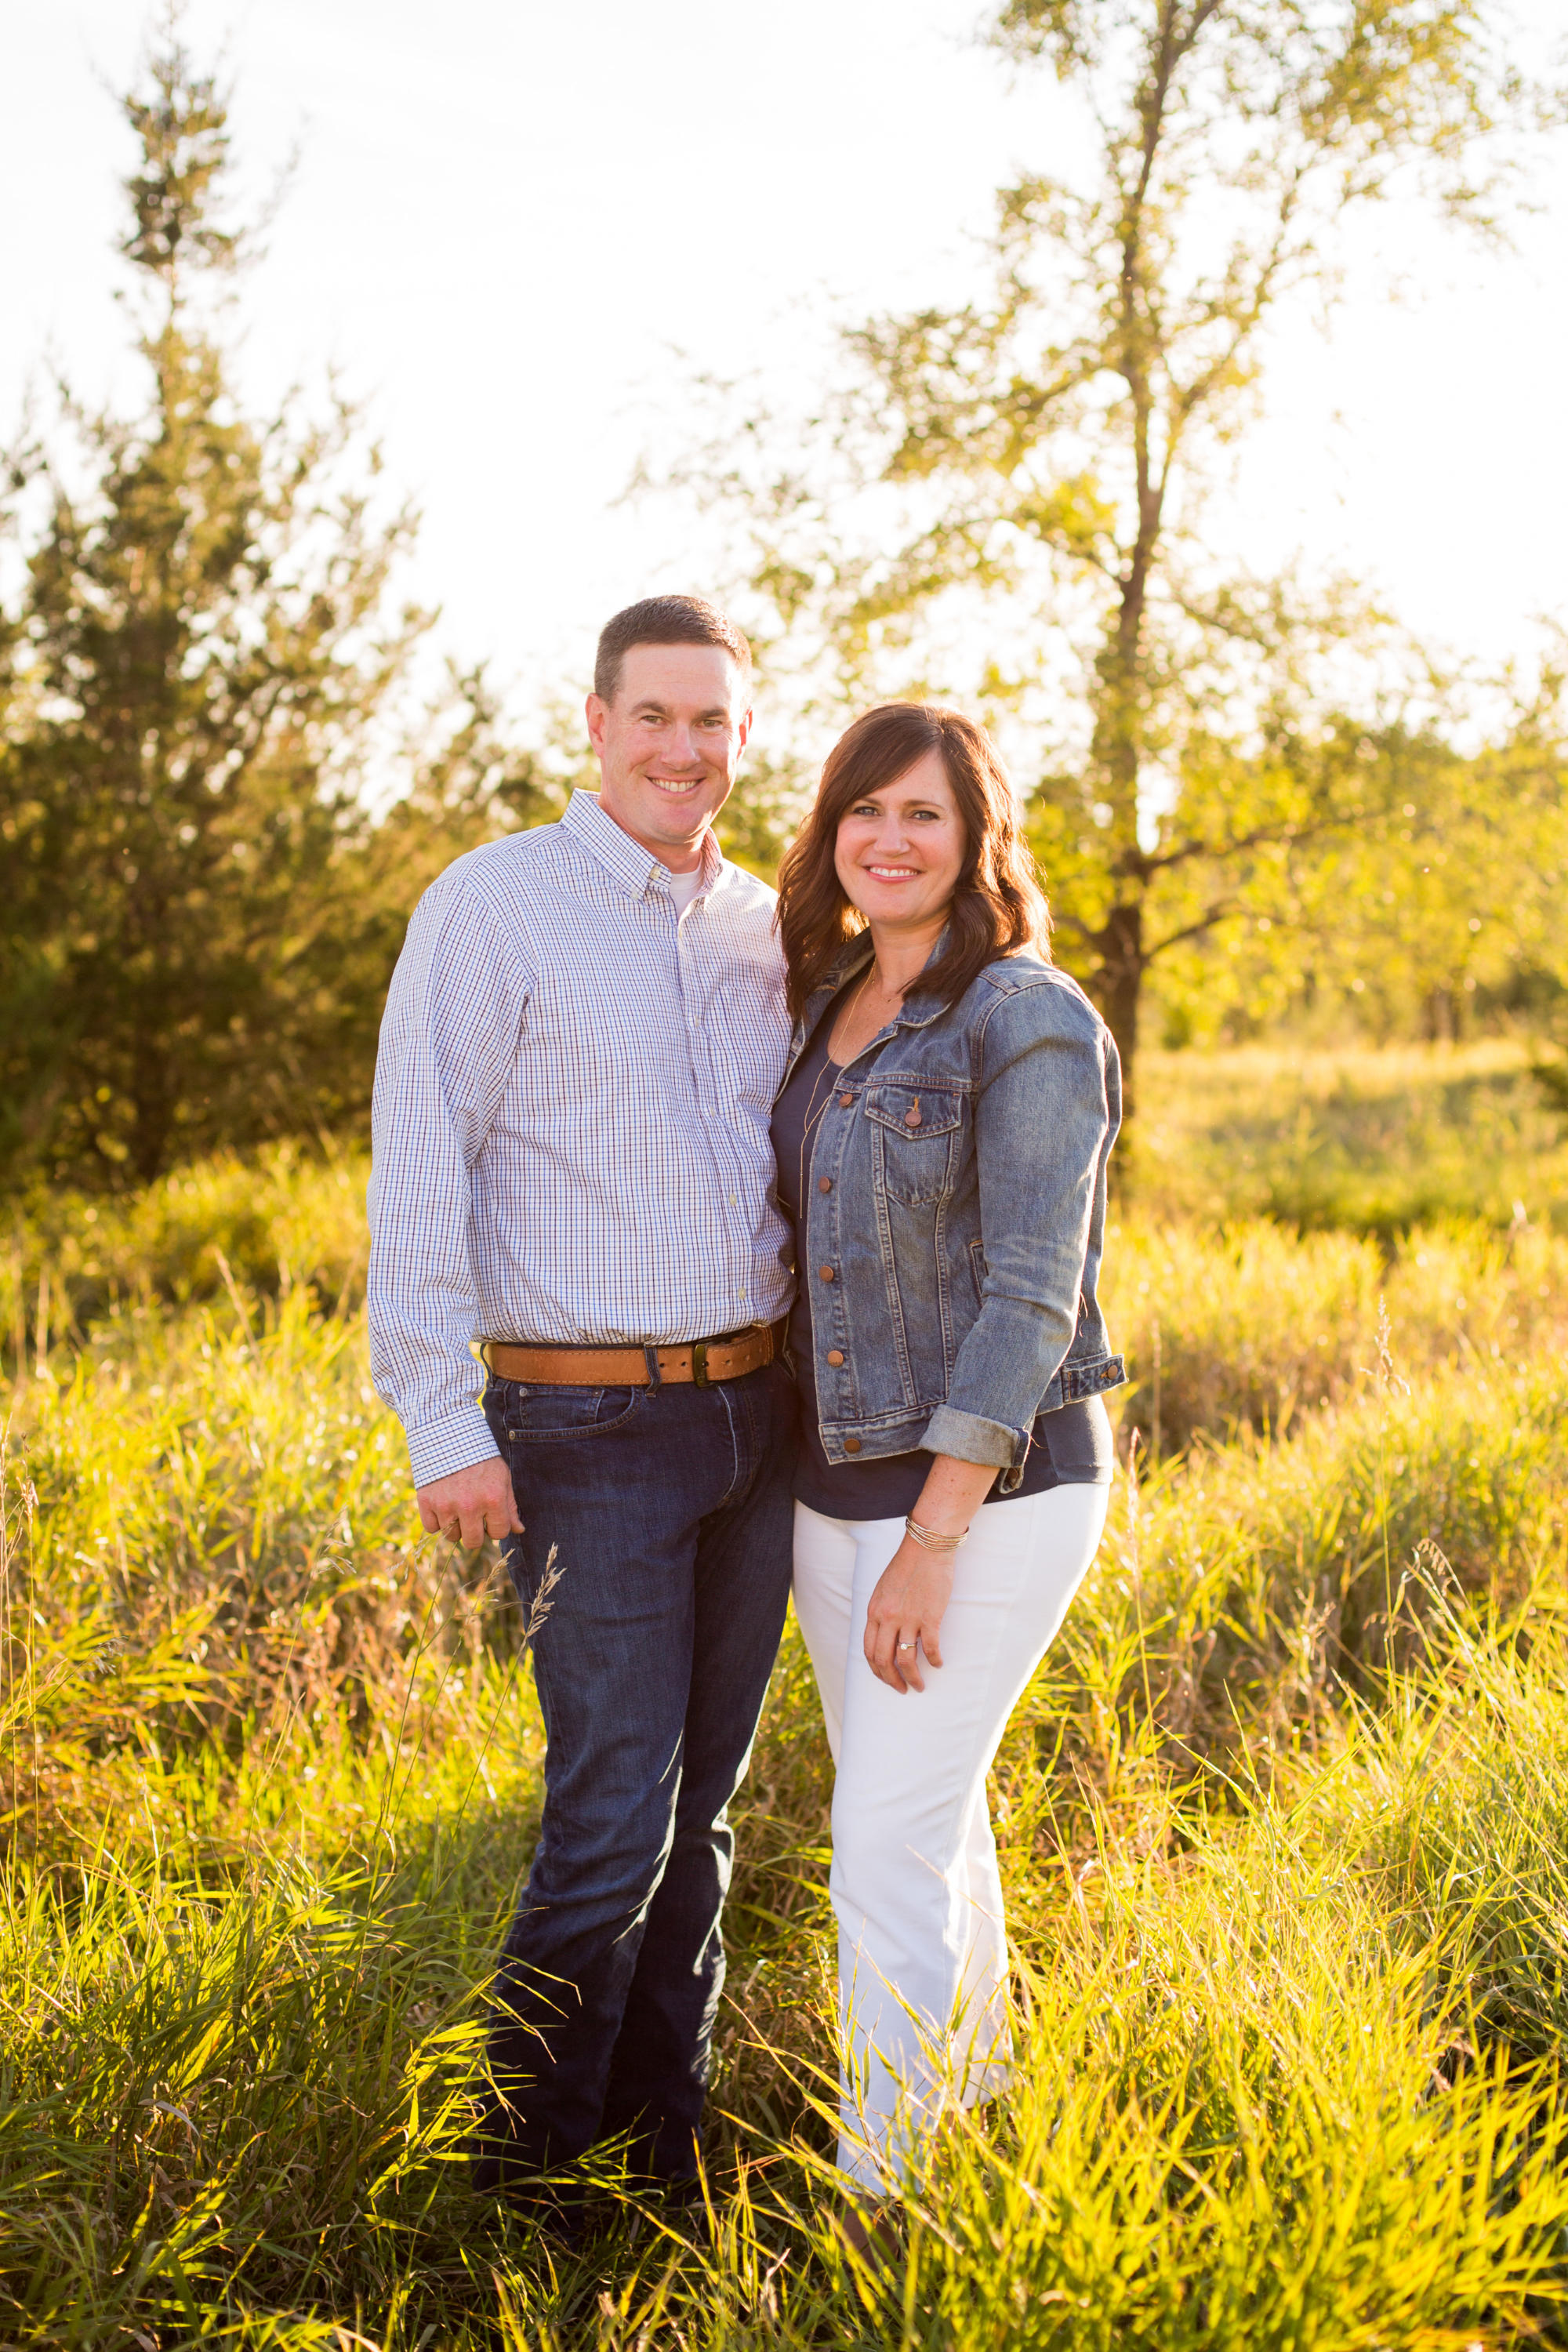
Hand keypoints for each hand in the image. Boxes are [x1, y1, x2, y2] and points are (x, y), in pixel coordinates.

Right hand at [416, 1455, 522, 1548]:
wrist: (448, 1435)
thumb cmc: (480, 1457)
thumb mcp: (502, 1477)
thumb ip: (510, 1505)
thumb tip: (519, 1530)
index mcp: (493, 1499)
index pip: (498, 1533)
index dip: (496, 1527)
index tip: (490, 1518)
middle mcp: (470, 1505)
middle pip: (473, 1542)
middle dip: (475, 1533)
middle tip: (473, 1518)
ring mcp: (446, 1505)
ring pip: (451, 1536)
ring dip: (455, 1526)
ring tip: (457, 1507)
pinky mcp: (426, 1501)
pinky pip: (431, 1528)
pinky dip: (436, 1521)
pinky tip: (442, 1505)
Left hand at [863, 1537, 953, 1694]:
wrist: (926, 1547)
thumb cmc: (907, 1566)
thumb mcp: (883, 1589)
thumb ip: (881, 1612)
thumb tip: (884, 1634)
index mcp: (874, 1612)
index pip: (869, 1650)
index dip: (876, 1670)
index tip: (885, 1678)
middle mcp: (888, 1618)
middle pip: (884, 1660)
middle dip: (891, 1680)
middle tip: (901, 1689)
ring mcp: (909, 1619)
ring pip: (906, 1659)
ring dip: (912, 1677)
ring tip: (919, 1685)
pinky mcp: (930, 1617)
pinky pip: (930, 1648)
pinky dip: (934, 1661)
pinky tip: (938, 1664)